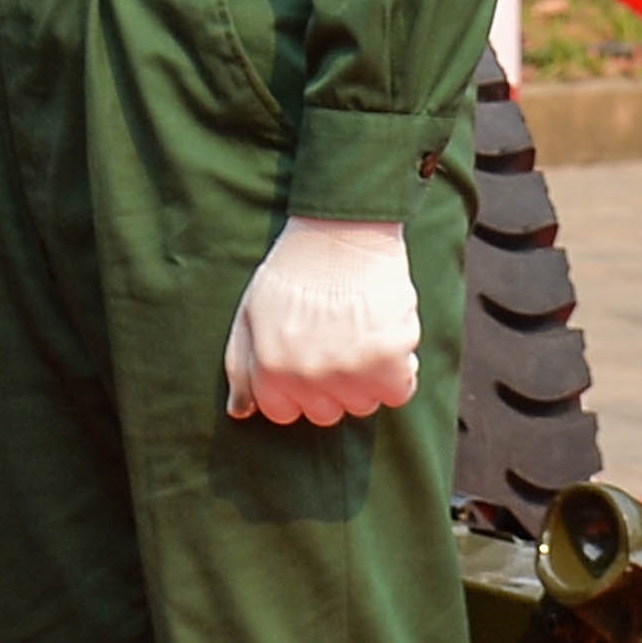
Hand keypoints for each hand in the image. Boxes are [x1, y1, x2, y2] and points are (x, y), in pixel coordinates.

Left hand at [221, 216, 420, 425]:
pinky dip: (400, 370)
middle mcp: (308, 378)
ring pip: (364, 404)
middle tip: (338, 343)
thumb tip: (240, 413)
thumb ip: (241, 367)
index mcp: (271, 369)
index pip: (285, 412)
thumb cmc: (294, 267)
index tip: (309, 362)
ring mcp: (350, 372)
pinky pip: (401, 388)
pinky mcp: (389, 359)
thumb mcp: (250, 313)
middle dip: (331, 386)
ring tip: (362, 334)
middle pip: (327, 413)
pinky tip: (389, 338)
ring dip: (366, 378)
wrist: (341, 228)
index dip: (298, 388)